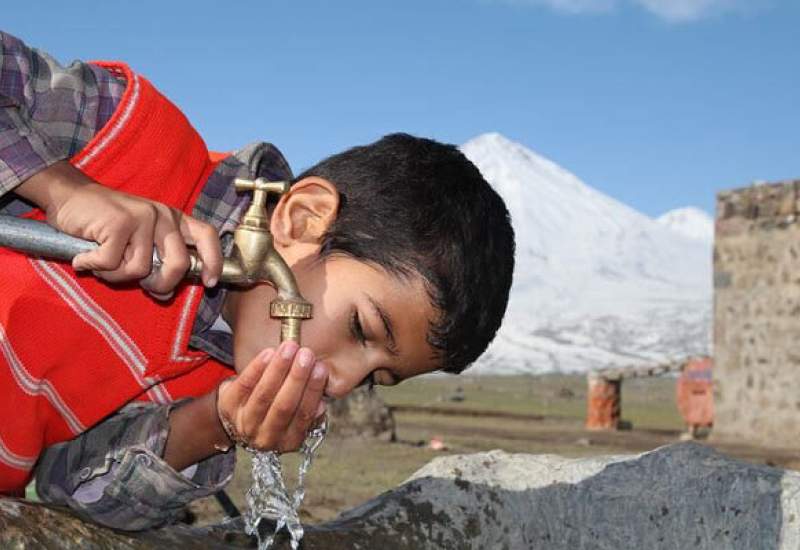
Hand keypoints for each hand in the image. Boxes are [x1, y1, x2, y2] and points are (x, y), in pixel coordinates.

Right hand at [15, 161, 221, 296]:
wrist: (70, 197)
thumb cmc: (105, 225)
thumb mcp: (140, 240)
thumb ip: (157, 261)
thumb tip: (167, 293)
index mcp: (174, 219)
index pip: (207, 236)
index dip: (214, 261)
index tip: (210, 282)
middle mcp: (163, 215)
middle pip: (178, 264)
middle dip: (161, 284)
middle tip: (143, 286)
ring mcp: (142, 217)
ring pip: (140, 269)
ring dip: (116, 275)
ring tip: (103, 261)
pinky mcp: (120, 223)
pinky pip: (113, 264)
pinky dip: (94, 266)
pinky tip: (86, 256)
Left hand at [217, 342, 328, 452]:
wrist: (238, 415)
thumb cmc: (275, 410)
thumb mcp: (296, 415)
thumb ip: (310, 409)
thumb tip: (322, 402)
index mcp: (288, 441)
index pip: (303, 416)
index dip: (312, 392)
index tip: (321, 368)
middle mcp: (265, 438)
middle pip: (283, 406)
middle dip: (297, 378)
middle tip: (307, 355)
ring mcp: (244, 424)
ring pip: (264, 394)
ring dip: (278, 369)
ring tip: (290, 347)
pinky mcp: (228, 406)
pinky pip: (244, 384)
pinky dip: (257, 368)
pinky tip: (269, 353)